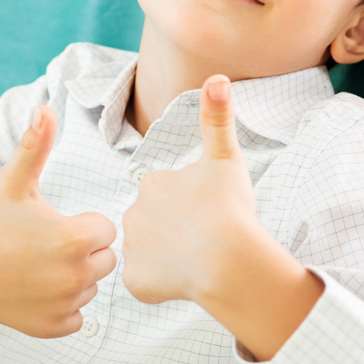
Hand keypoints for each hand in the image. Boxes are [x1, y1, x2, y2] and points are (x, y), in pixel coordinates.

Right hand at [0, 106, 118, 338]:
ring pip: (90, 287)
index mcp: (75, 240)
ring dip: (73, 278)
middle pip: (104, 259)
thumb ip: (36, 145)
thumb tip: (45, 108)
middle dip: (82, 250)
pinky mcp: (52, 327)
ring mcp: (64, 306)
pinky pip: (77, 316)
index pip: (105, 229)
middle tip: (46, 244)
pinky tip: (37, 289)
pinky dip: (62, 306)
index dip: (82, 223)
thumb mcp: (15, 181)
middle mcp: (75, 277)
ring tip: (38, 265)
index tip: (54, 223)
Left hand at [121, 75, 321, 359]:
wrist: (228, 259)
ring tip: (197, 260)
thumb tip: (218, 77)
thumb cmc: (230, 209)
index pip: (167, 195)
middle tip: (204, 238)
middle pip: (156, 224)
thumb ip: (217, 119)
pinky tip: (187, 280)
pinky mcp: (137, 281)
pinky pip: (150, 284)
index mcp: (152, 183)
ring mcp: (133, 249)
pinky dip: (165, 286)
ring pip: (153, 254)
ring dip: (170, 258)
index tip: (208, 213)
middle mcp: (134, 213)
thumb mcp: (226, 159)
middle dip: (176, 232)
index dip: (190, 206)